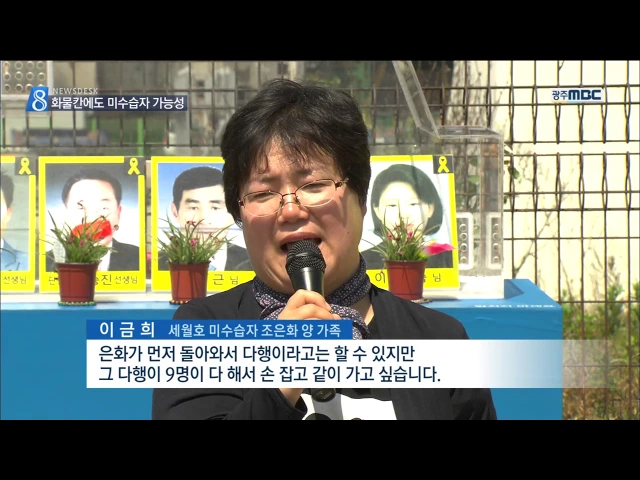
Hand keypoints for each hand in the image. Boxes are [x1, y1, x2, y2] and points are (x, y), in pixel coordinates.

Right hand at [278, 290, 339, 406]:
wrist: (281, 377)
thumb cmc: (292, 352)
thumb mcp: (296, 331)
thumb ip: (311, 321)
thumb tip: (337, 318)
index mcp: (285, 315)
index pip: (301, 295)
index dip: (317, 298)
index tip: (327, 309)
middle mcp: (286, 322)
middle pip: (311, 309)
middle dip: (326, 315)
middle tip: (332, 324)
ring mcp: (291, 334)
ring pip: (316, 324)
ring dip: (330, 328)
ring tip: (334, 335)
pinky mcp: (297, 347)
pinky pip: (320, 340)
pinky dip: (331, 341)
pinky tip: (333, 345)